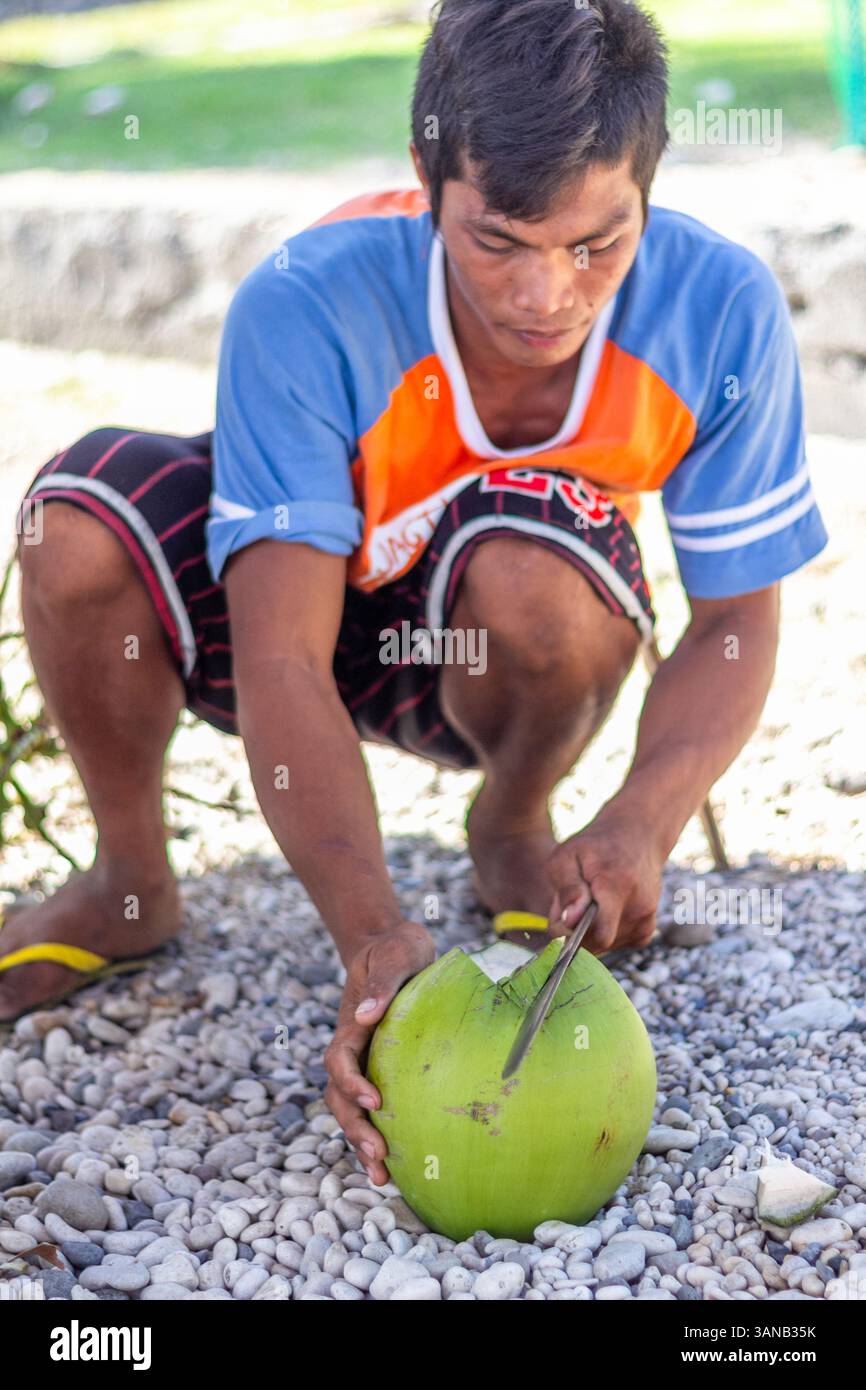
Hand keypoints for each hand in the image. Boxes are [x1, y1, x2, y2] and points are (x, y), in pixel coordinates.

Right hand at [324, 922, 435, 1184]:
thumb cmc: (395, 949)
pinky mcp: (384, 1070)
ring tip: (381, 1177)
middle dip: (354, 1127)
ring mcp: (366, 1062)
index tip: (374, 1099)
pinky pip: (374, 1108)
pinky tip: (396, 1165)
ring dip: (361, 1142)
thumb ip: (381, 983)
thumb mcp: (392, 955)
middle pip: (339, 1096)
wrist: (396, 947)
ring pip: (351, 1110)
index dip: (351, 1082)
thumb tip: (366, 1014)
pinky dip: (379, 1134)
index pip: (339, 1059)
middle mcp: (353, 1049)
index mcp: (351, 1025)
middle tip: (377, 1153)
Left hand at [544, 806, 663, 954]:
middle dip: (577, 930)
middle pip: (595, 943)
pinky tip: (604, 909)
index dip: (572, 933)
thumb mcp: (567, 856)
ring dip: (589, 930)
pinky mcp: (647, 929)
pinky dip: (604, 932)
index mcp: (616, 888)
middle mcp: (638, 908)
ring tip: (591, 900)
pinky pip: (615, 945)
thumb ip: (567, 890)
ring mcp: (646, 920)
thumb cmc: (595, 846)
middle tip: (574, 901)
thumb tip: (569, 922)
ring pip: (603, 946)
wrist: (636, 836)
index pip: (599, 935)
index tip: (562, 914)